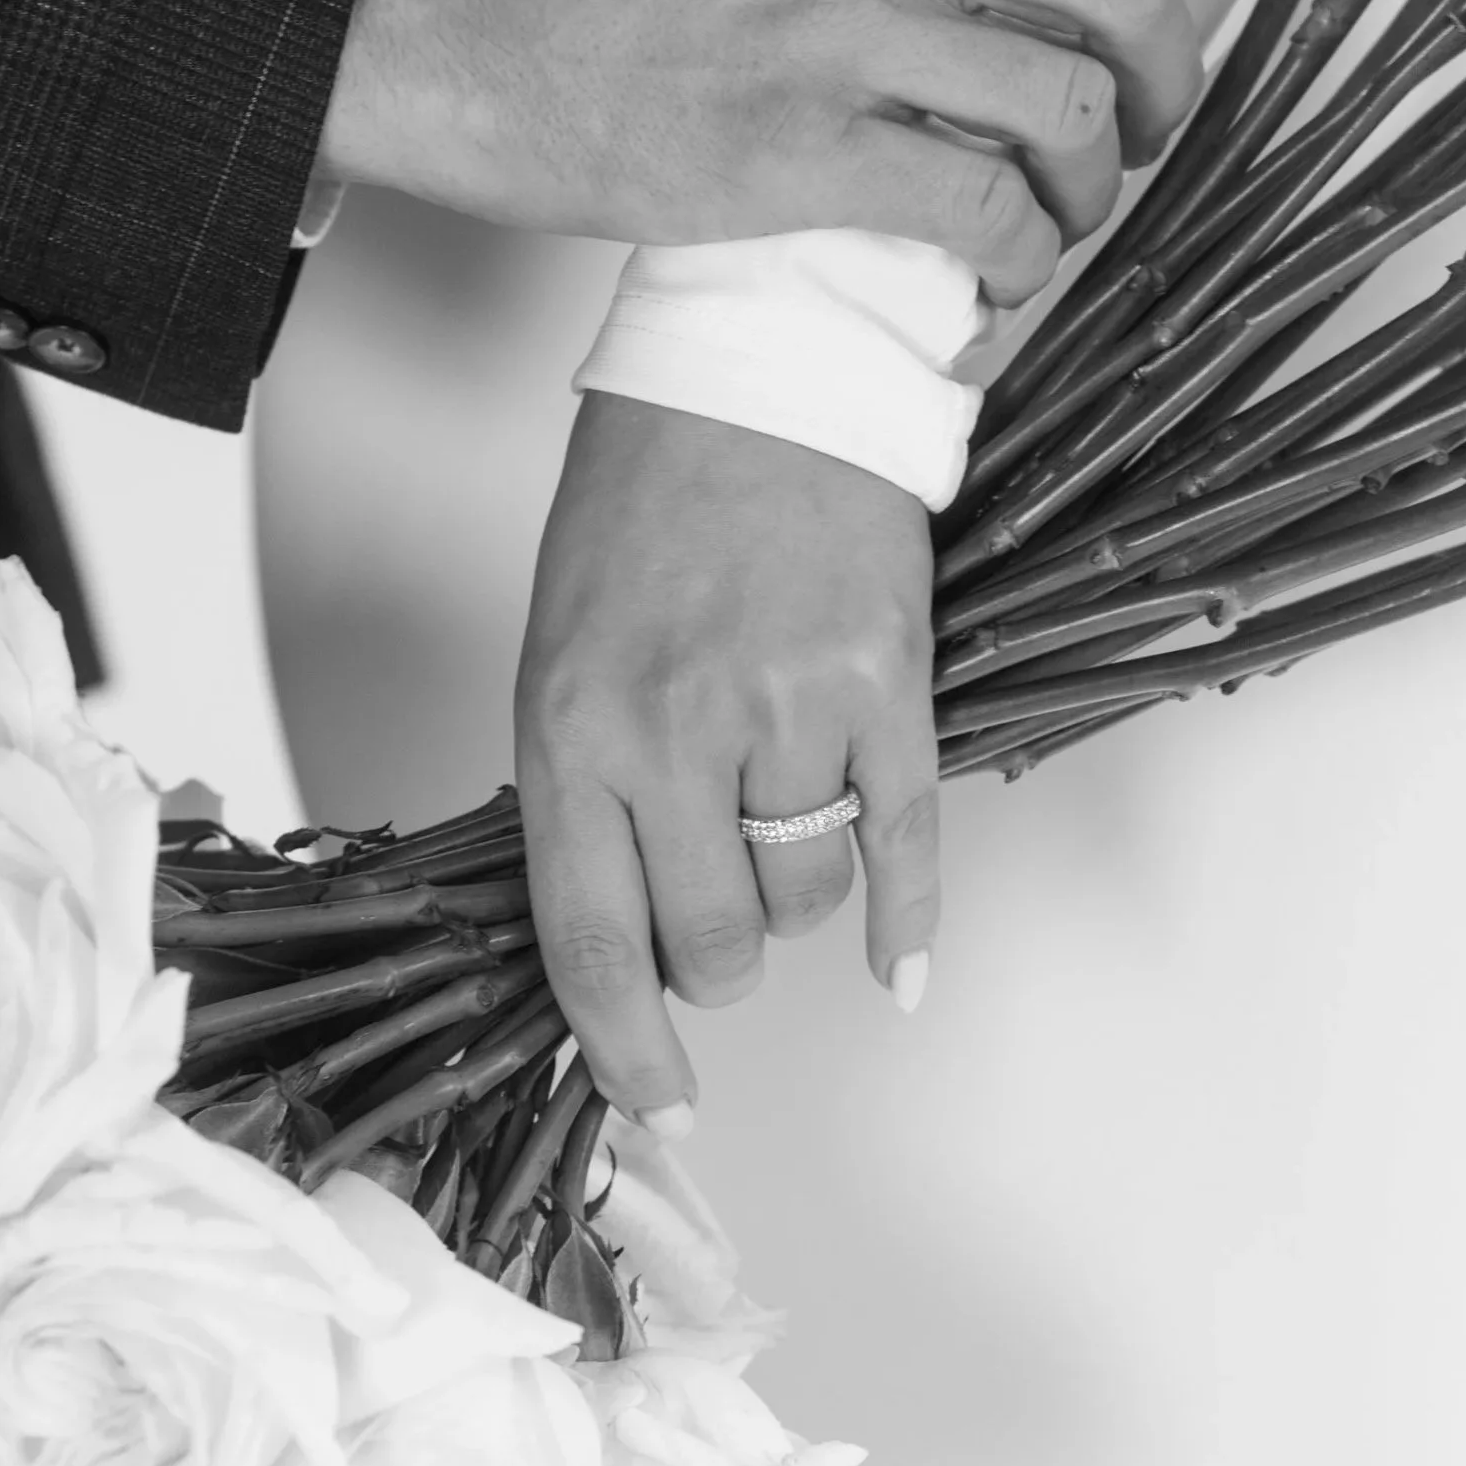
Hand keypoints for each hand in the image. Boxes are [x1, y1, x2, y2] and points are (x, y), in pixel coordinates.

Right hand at [320, 0, 1352, 304]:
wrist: (454, 24)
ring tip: (1050, 213)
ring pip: (1063, 109)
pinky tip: (989, 268)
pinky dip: (1016, 257)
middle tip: (1153, 130)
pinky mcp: (793, 153)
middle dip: (1178, 78)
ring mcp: (833, 27)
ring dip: (1092, 187)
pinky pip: (979, 210)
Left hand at [517, 396, 936, 1131]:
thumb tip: (625, 939)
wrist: (758, 367)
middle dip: (715, 962)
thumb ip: (587, 793)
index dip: (625, 1047)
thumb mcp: (560, 652)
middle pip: (714, 943)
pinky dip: (905, 927)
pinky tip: (898, 975)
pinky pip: (900, 849)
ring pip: (803, 901)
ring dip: (790, 897)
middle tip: (714, 918)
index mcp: (571, 726)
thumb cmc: (644, 508)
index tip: (655, 1097)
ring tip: (775, 817)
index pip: (594, 942)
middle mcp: (676, 730)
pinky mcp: (885, 686)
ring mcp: (789, 710)